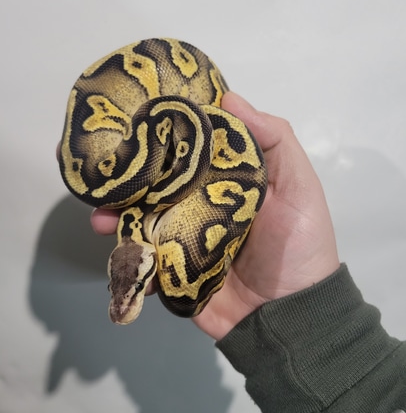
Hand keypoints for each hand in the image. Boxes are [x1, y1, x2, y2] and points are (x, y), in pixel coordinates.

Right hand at [90, 92, 339, 339]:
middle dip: (127, 176)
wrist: (290, 315)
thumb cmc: (299, 244)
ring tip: (101, 217)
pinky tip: (121, 251)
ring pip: (142, 219)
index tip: (132, 119)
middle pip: (156, 183)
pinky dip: (128, 256)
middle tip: (101, 171)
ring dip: (117, 215)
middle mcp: (199, 203)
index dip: (161, 133)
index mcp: (224, 179)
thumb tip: (229, 97)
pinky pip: (144, 259)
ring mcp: (184, 237)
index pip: (187, 149)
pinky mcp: (174, 270)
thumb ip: (274, 140)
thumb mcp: (298, 186)